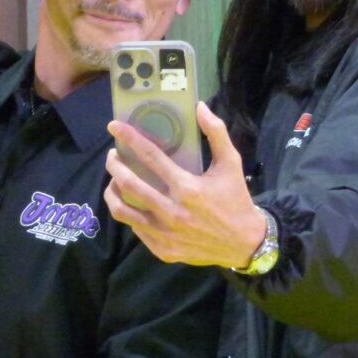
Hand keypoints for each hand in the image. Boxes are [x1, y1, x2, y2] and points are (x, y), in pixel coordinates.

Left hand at [103, 101, 266, 267]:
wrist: (245, 244)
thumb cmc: (235, 199)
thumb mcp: (231, 163)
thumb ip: (216, 133)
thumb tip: (200, 107)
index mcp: (187, 188)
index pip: (150, 157)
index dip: (129, 138)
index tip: (114, 126)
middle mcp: (172, 212)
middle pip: (129, 184)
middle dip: (114, 165)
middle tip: (112, 155)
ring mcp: (165, 234)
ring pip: (123, 211)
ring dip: (111, 191)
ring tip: (114, 180)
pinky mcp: (163, 250)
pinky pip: (135, 228)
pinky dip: (130, 213)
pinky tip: (131, 203)